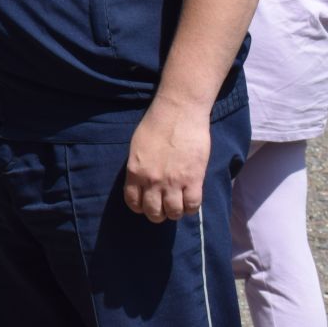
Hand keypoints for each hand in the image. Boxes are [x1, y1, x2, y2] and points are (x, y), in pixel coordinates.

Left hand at [123, 96, 210, 221]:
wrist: (178, 112)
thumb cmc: (156, 124)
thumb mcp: (137, 147)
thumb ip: (139, 167)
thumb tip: (142, 182)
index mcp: (135, 171)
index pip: (133, 202)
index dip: (140, 207)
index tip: (146, 204)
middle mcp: (152, 181)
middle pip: (153, 212)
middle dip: (158, 214)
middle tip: (164, 208)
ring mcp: (173, 182)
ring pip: (173, 213)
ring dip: (175, 212)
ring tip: (178, 205)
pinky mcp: (194, 179)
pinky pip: (192, 206)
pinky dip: (191, 208)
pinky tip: (190, 200)